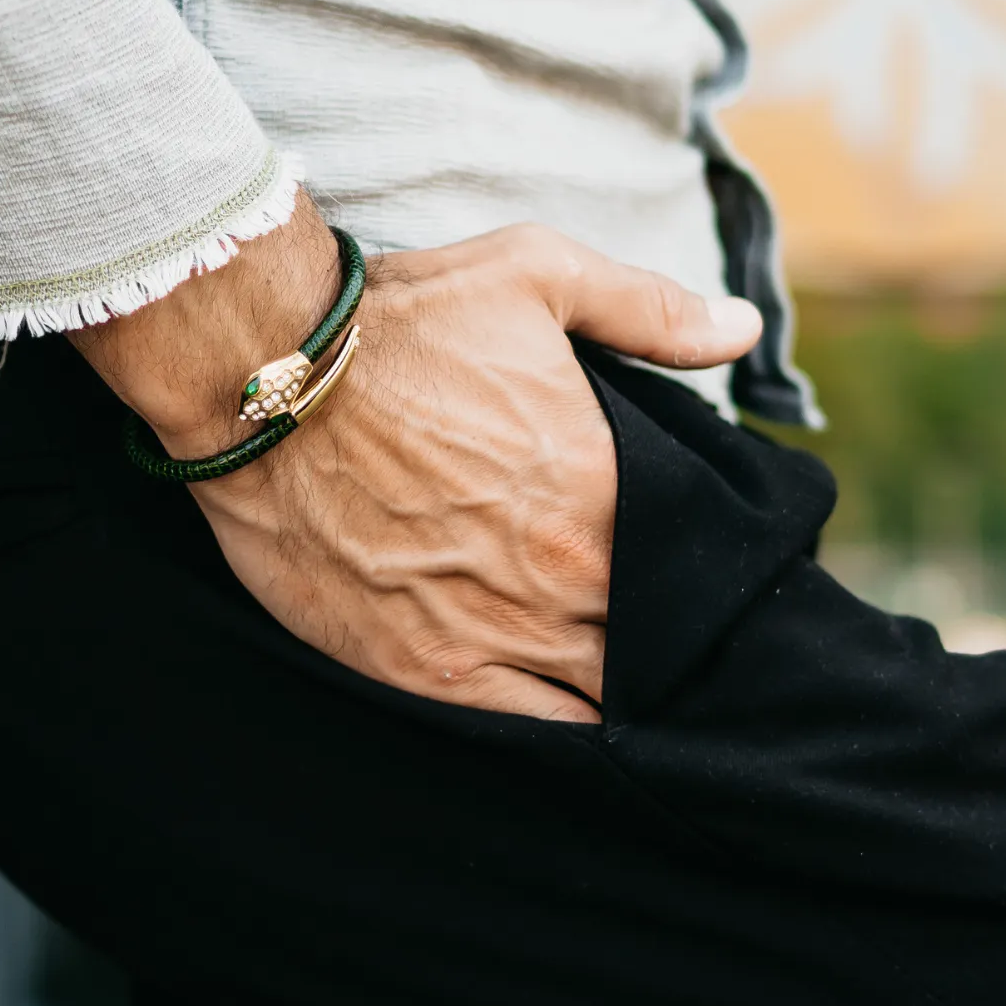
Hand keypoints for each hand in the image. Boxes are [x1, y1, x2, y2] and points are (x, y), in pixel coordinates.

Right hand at [71, 197, 761, 721]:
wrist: (263, 381)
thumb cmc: (399, 323)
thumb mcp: (536, 276)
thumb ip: (648, 310)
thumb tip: (743, 329)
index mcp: (605, 492)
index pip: (693, 572)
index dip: (698, 579)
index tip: (693, 572)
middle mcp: (563, 577)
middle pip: (652, 644)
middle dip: (662, 638)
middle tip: (657, 627)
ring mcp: (496, 634)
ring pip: (597, 697)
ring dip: (611, 687)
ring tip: (612, 670)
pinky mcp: (425, 670)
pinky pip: (524, 729)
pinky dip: (553, 725)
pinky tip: (563, 712)